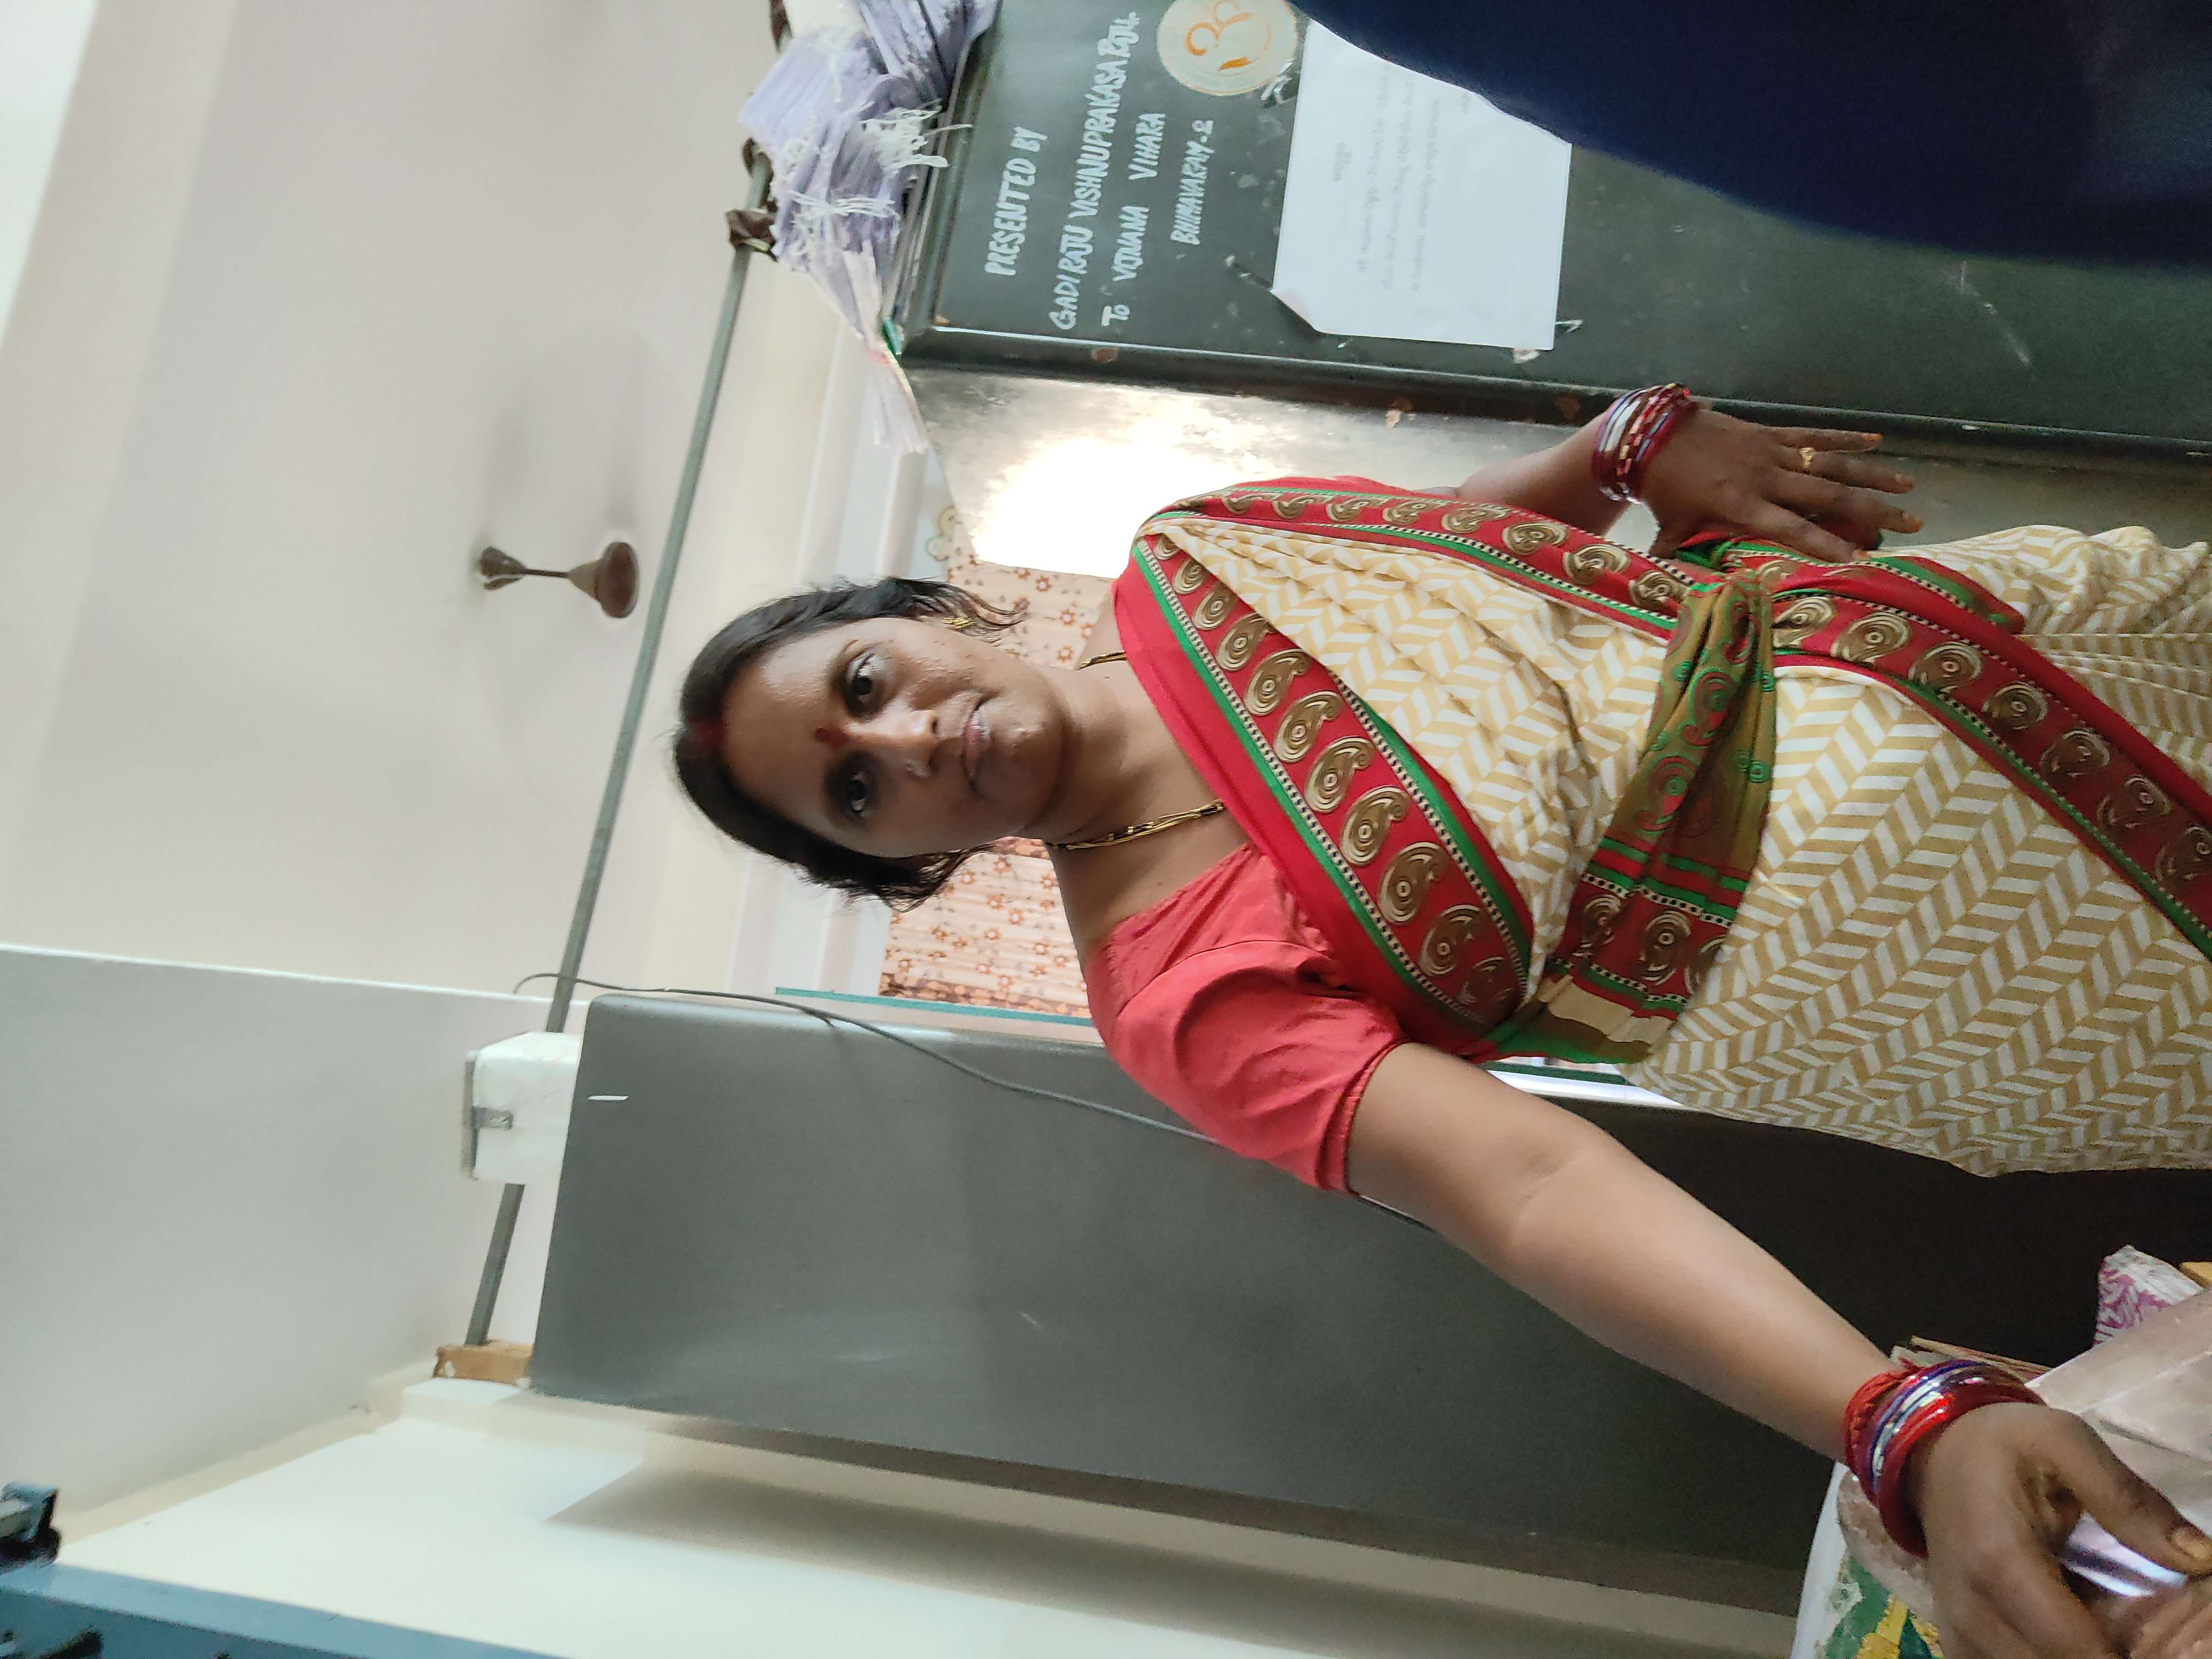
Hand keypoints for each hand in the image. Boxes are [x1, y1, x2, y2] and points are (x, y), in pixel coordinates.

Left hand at [1636, 406, 1920, 562]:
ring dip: (1873, 474)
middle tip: (1911, 523)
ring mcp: (1771, 453)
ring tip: (1908, 486)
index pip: (1794, 528)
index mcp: (1742, 506)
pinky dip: (1845, 438)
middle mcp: (1765, 479)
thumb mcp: (1669, 528)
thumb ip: (1678, 557)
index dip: (1828, 542)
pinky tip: (1877, 441)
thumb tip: (1671, 591)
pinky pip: (1814, 436)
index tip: (1862, 556)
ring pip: (1831, 463)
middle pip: (1829, 495)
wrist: (1649, 435)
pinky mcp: (1769, 433)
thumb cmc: (1661, 488)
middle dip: (1873, 510)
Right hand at [1909, 1403, 2211, 1658]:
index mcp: (1998, 1560)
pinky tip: (2078, 1637)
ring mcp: (1961, 1634)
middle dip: (2114, 1658)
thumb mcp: (2066, 1443)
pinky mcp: (1960, 1645)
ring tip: (2115, 1633)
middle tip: (2145, 1633)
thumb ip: (2129, 1500)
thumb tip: (2204, 1557)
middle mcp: (1973, 1610)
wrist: (1935, 1454)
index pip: (2076, 1649)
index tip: (2171, 1643)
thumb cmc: (2003, 1446)